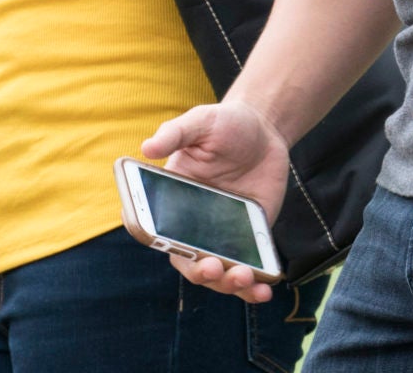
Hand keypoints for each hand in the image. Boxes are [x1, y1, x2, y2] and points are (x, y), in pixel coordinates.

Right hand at [141, 101, 288, 302]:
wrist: (265, 131)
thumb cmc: (225, 124)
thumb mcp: (201, 121)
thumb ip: (176, 133)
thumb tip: (147, 147)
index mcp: (171, 199)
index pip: (150, 224)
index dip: (149, 237)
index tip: (157, 241)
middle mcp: (191, 223)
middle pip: (186, 260)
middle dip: (198, 271)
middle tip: (213, 267)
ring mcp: (219, 235)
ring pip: (218, 273)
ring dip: (228, 284)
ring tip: (244, 278)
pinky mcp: (248, 240)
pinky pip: (248, 269)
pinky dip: (254, 286)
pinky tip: (264, 290)